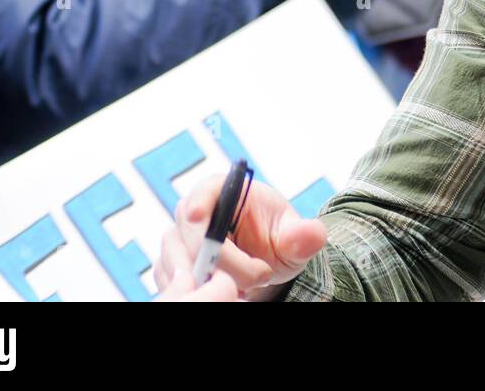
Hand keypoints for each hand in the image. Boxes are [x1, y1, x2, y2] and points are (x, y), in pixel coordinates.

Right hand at [154, 175, 326, 302]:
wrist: (266, 261)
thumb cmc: (277, 239)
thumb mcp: (295, 237)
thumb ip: (303, 236)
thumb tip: (313, 233)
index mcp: (221, 190)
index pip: (203, 194)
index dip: (198, 205)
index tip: (198, 216)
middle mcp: (192, 211)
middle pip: (188, 235)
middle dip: (219, 261)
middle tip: (254, 279)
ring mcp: (178, 239)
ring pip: (176, 262)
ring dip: (206, 280)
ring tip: (243, 290)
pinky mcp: (172, 265)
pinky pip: (171, 281)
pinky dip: (193, 291)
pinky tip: (221, 295)